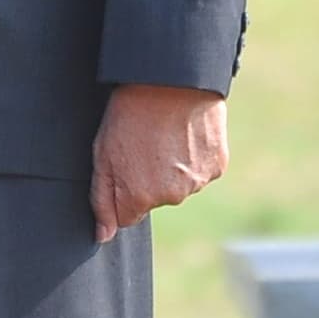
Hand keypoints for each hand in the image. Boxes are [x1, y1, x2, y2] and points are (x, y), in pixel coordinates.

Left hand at [93, 84, 227, 240]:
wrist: (171, 81)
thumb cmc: (130, 113)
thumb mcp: (102, 153)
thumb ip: (101, 200)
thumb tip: (102, 236)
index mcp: (139, 198)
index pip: (127, 215)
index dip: (123, 189)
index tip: (125, 164)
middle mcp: (171, 198)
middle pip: (155, 200)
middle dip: (148, 178)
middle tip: (144, 143)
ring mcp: (197, 183)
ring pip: (179, 185)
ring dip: (173, 168)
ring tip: (165, 134)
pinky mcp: (217, 166)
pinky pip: (201, 171)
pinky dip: (194, 157)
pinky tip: (185, 133)